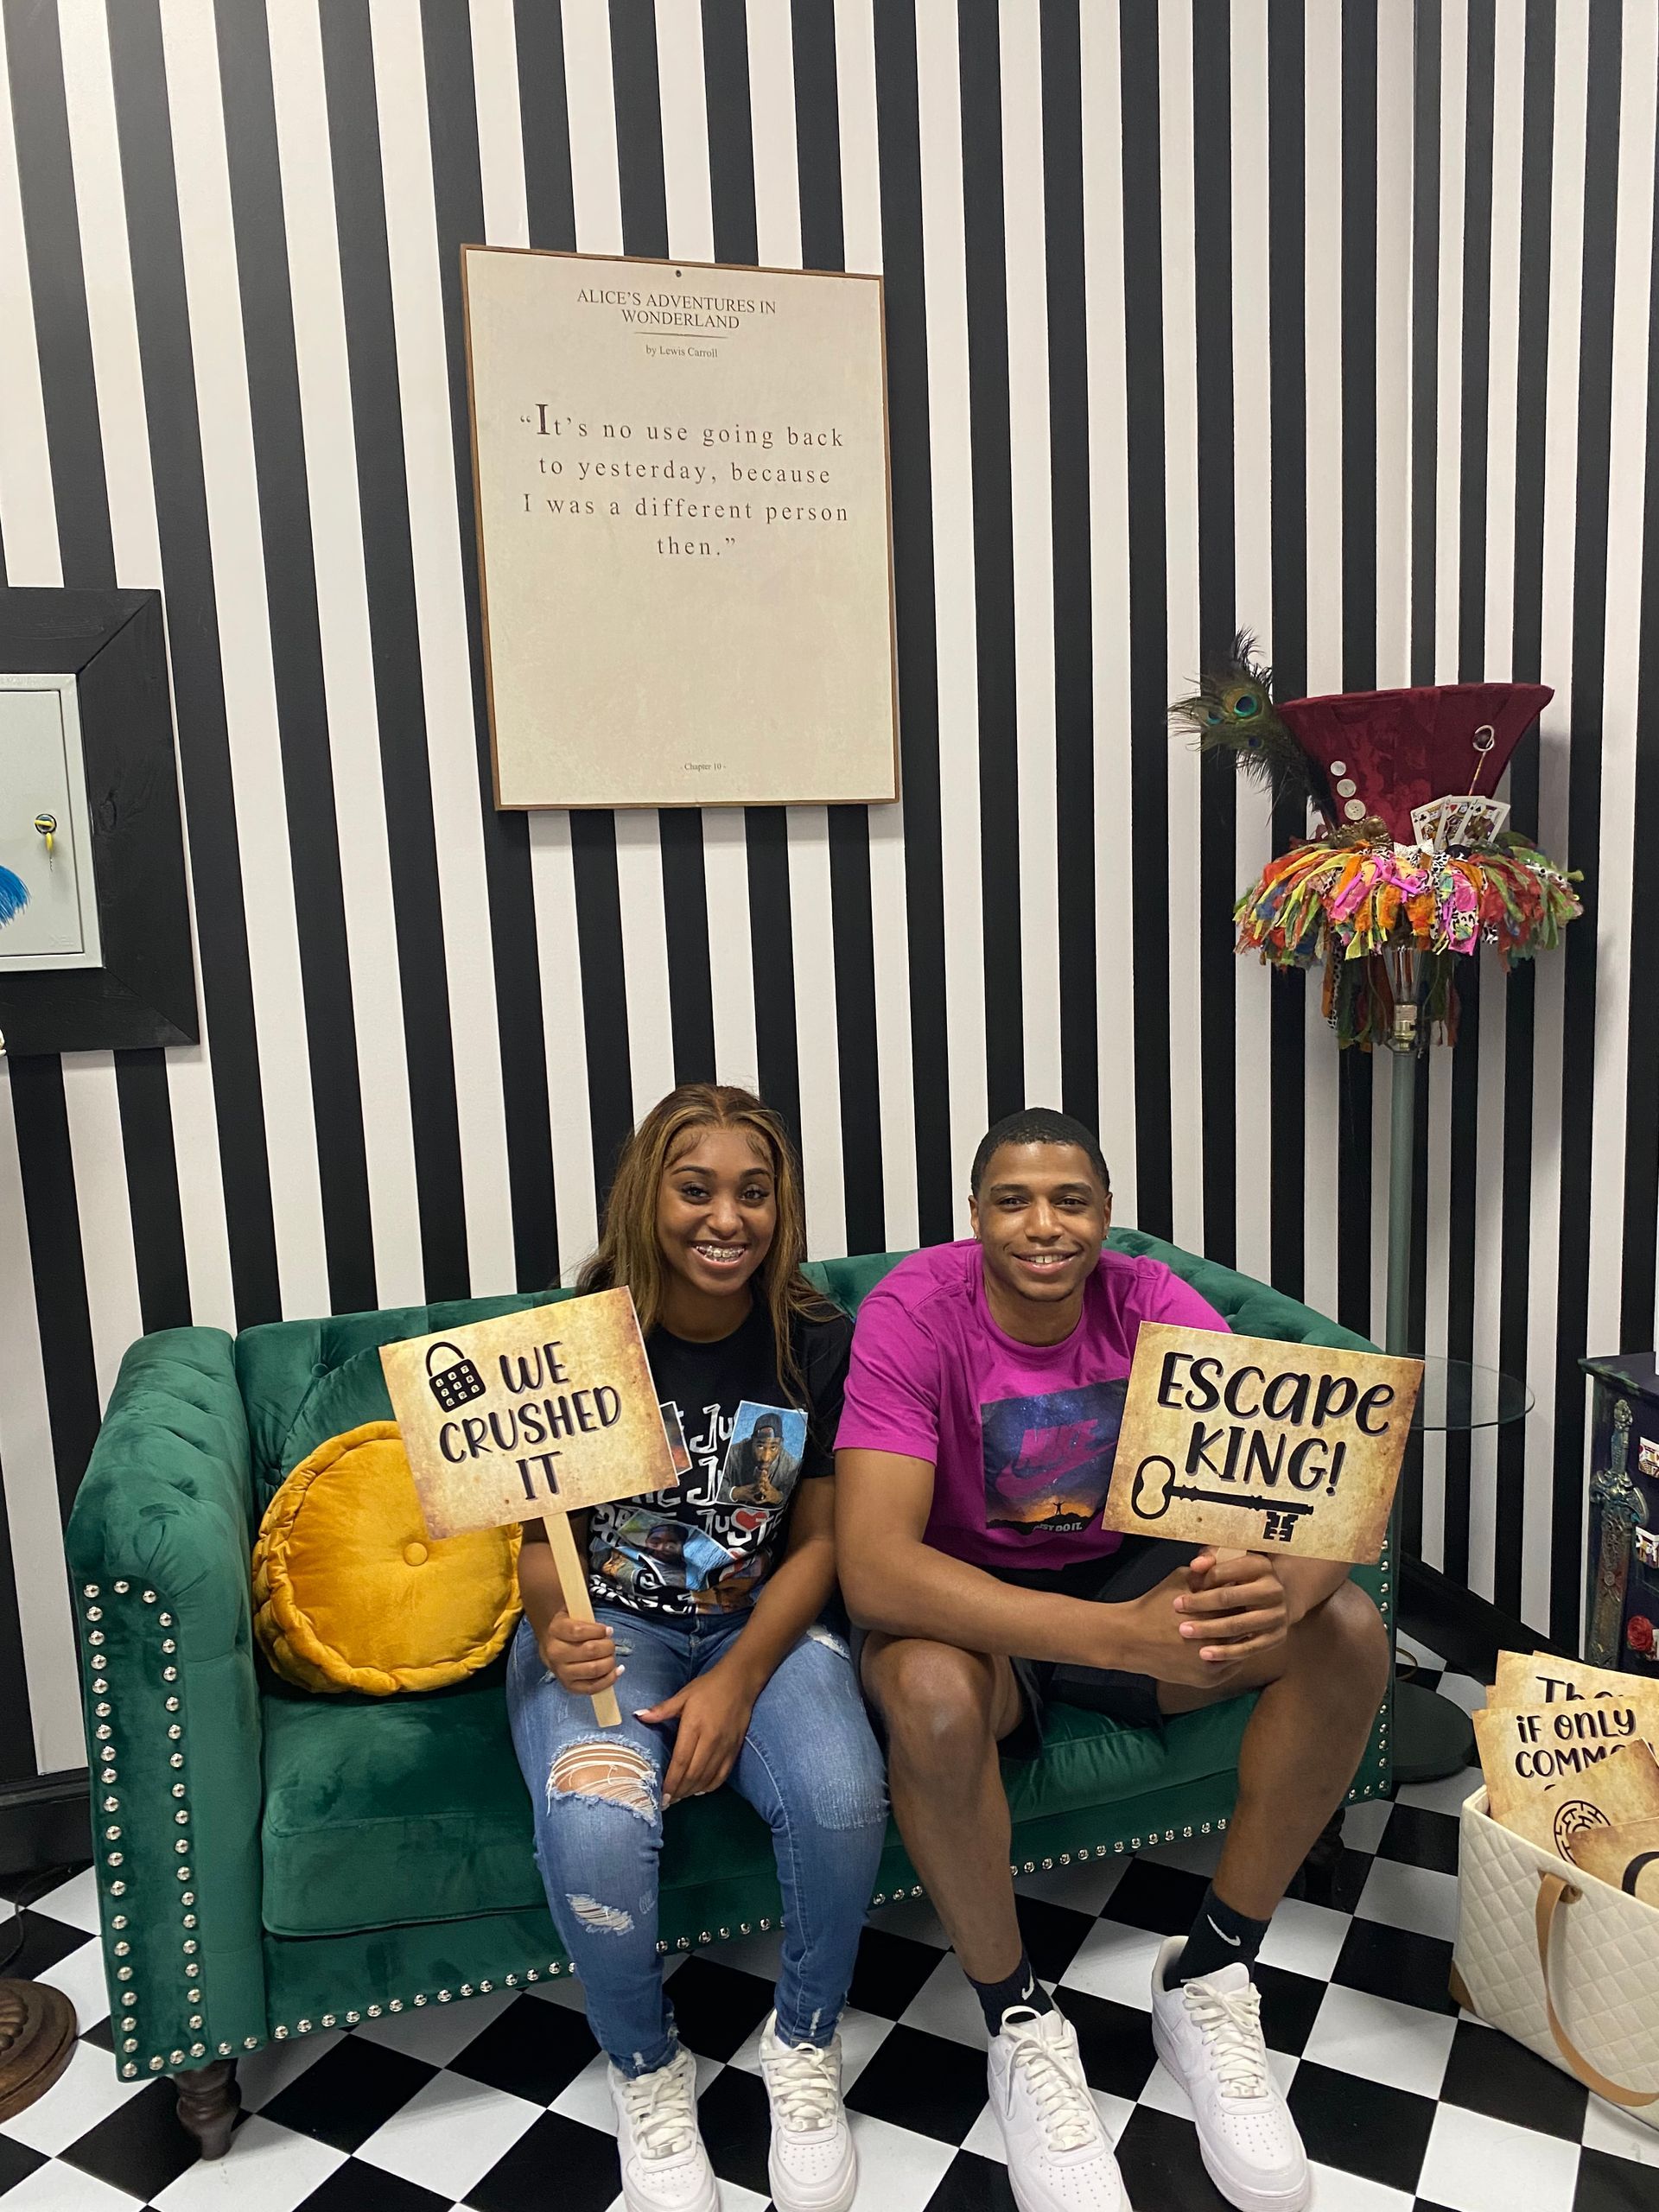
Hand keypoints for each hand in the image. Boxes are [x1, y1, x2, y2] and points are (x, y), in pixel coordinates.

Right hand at [539, 1610, 620, 1696]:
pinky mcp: (570, 1686)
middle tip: (610, 1643)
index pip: (579, 1631)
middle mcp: (556, 1653)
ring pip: (593, 1669)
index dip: (598, 1631)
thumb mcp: (572, 1612)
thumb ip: (584, 1610)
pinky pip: (592, 1688)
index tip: (608, 1630)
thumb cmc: (568, 1627)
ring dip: (609, 1662)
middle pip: (590, 1651)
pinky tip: (617, 1670)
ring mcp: (562, 1672)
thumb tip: (598, 1610)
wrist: (551, 1645)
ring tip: (611, 1656)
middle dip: (607, 1646)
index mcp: (555, 1630)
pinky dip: (609, 1680)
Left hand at [638, 1665, 754, 1804]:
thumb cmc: (708, 1687)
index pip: (681, 1761)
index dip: (671, 1781)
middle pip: (693, 1774)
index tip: (662, 1795)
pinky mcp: (735, 1749)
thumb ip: (662, 1710)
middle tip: (667, 1801)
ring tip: (679, 1797)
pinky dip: (710, 1786)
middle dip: (679, 1791)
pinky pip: (722, 1775)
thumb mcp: (683, 1695)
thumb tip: (639, 1716)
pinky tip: (699, 1789)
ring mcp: (725, 1747)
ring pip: (707, 1777)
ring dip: (692, 1791)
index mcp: (694, 1726)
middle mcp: (710, 1740)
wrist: (740, 1681)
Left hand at [1173, 1551, 1290, 1665]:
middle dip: (1200, 1604)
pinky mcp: (1276, 1638)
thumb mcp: (1228, 1562)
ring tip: (1185, 1632)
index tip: (1184, 1587)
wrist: (1274, 1601)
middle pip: (1229, 1597)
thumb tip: (1196, 1566)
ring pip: (1237, 1625)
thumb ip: (1210, 1559)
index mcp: (1261, 1566)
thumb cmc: (1241, 1579)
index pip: (1224, 1571)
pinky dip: (1225, 1652)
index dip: (1202, 1580)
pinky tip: (1204, 1653)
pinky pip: (1248, 1648)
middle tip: (1176, 1607)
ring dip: (1209, 1629)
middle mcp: (1273, 1590)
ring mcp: (1277, 1616)